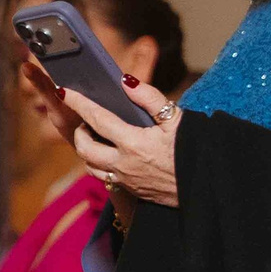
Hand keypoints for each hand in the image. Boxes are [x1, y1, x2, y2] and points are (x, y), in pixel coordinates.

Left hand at [53, 70, 181, 208]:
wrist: (207, 186)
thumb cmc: (194, 149)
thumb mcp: (177, 120)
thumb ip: (150, 99)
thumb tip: (126, 82)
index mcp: (134, 143)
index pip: (97, 118)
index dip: (78, 103)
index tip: (63, 91)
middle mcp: (123, 164)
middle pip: (84, 147)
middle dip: (79, 131)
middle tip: (88, 120)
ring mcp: (125, 180)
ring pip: (89, 166)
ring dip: (86, 149)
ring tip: (96, 136)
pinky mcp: (130, 190)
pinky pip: (103, 178)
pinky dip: (98, 164)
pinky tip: (109, 154)